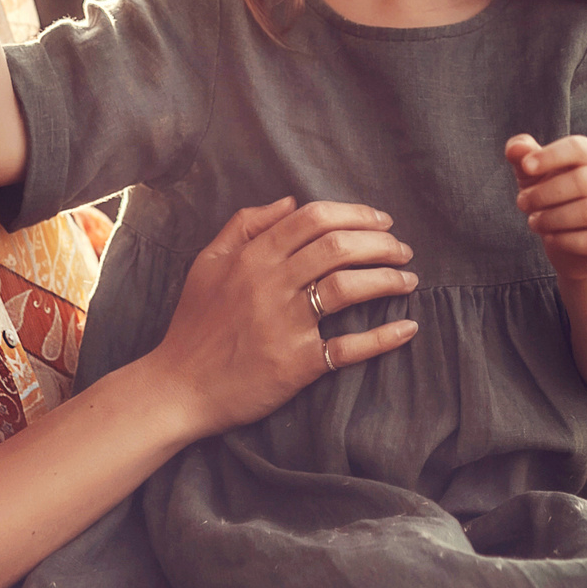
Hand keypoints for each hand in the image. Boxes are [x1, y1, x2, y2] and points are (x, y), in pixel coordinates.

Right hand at [147, 197, 419, 437]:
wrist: (178, 386)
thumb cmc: (195, 324)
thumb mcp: (208, 262)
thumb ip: (244, 225)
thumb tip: (290, 200)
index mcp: (253, 256)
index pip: (314, 219)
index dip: (356, 214)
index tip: (383, 221)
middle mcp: (270, 284)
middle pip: (339, 247)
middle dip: (381, 243)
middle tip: (403, 249)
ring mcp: (284, 324)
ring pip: (348, 288)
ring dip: (388, 279)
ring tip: (409, 280)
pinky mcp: (296, 363)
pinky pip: (348, 347)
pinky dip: (383, 338)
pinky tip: (408, 328)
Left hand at [507, 133, 586, 279]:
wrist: (576, 248)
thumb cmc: (554, 201)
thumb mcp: (535, 177)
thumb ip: (523, 158)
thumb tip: (514, 148)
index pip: (578, 147)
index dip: (551, 155)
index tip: (525, 167)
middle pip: (582, 181)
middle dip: (544, 194)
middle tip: (522, 203)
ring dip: (552, 218)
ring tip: (533, 223)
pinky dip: (566, 241)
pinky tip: (551, 239)